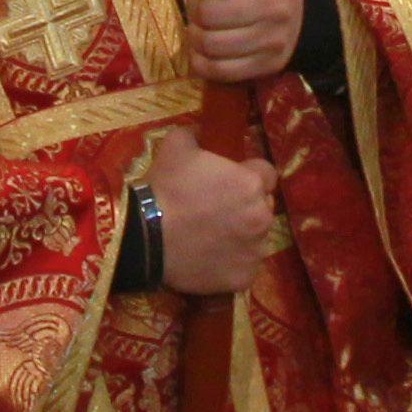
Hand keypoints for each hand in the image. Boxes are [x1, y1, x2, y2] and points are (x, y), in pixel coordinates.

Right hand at [145, 127, 276, 295]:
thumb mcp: (176, 146)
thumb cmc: (164, 188)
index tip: (230, 180)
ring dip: (241, 235)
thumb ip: (197, 135)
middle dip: (246, 206)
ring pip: (256, 239)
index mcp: (251, 184)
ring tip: (211, 237)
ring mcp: (254, 251)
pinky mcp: (243, 279)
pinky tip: (209, 258)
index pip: (267, 174)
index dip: (249, 174)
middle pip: (263, 207)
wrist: (144, 237)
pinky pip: (244, 268)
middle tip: (217, 210)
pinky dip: (231, 264)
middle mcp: (261, 217)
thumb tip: (202, 131)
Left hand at [164, 0, 302, 86]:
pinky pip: (219, 71)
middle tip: (203, 5)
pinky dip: (201, 62)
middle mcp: (276, 4)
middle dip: (195, 9)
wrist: (302, 11)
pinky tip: (205, 50)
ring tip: (202, 27)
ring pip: (210, 45)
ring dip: (195, 36)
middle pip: (208, 14)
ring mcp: (274, 38)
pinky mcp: (268, 65)